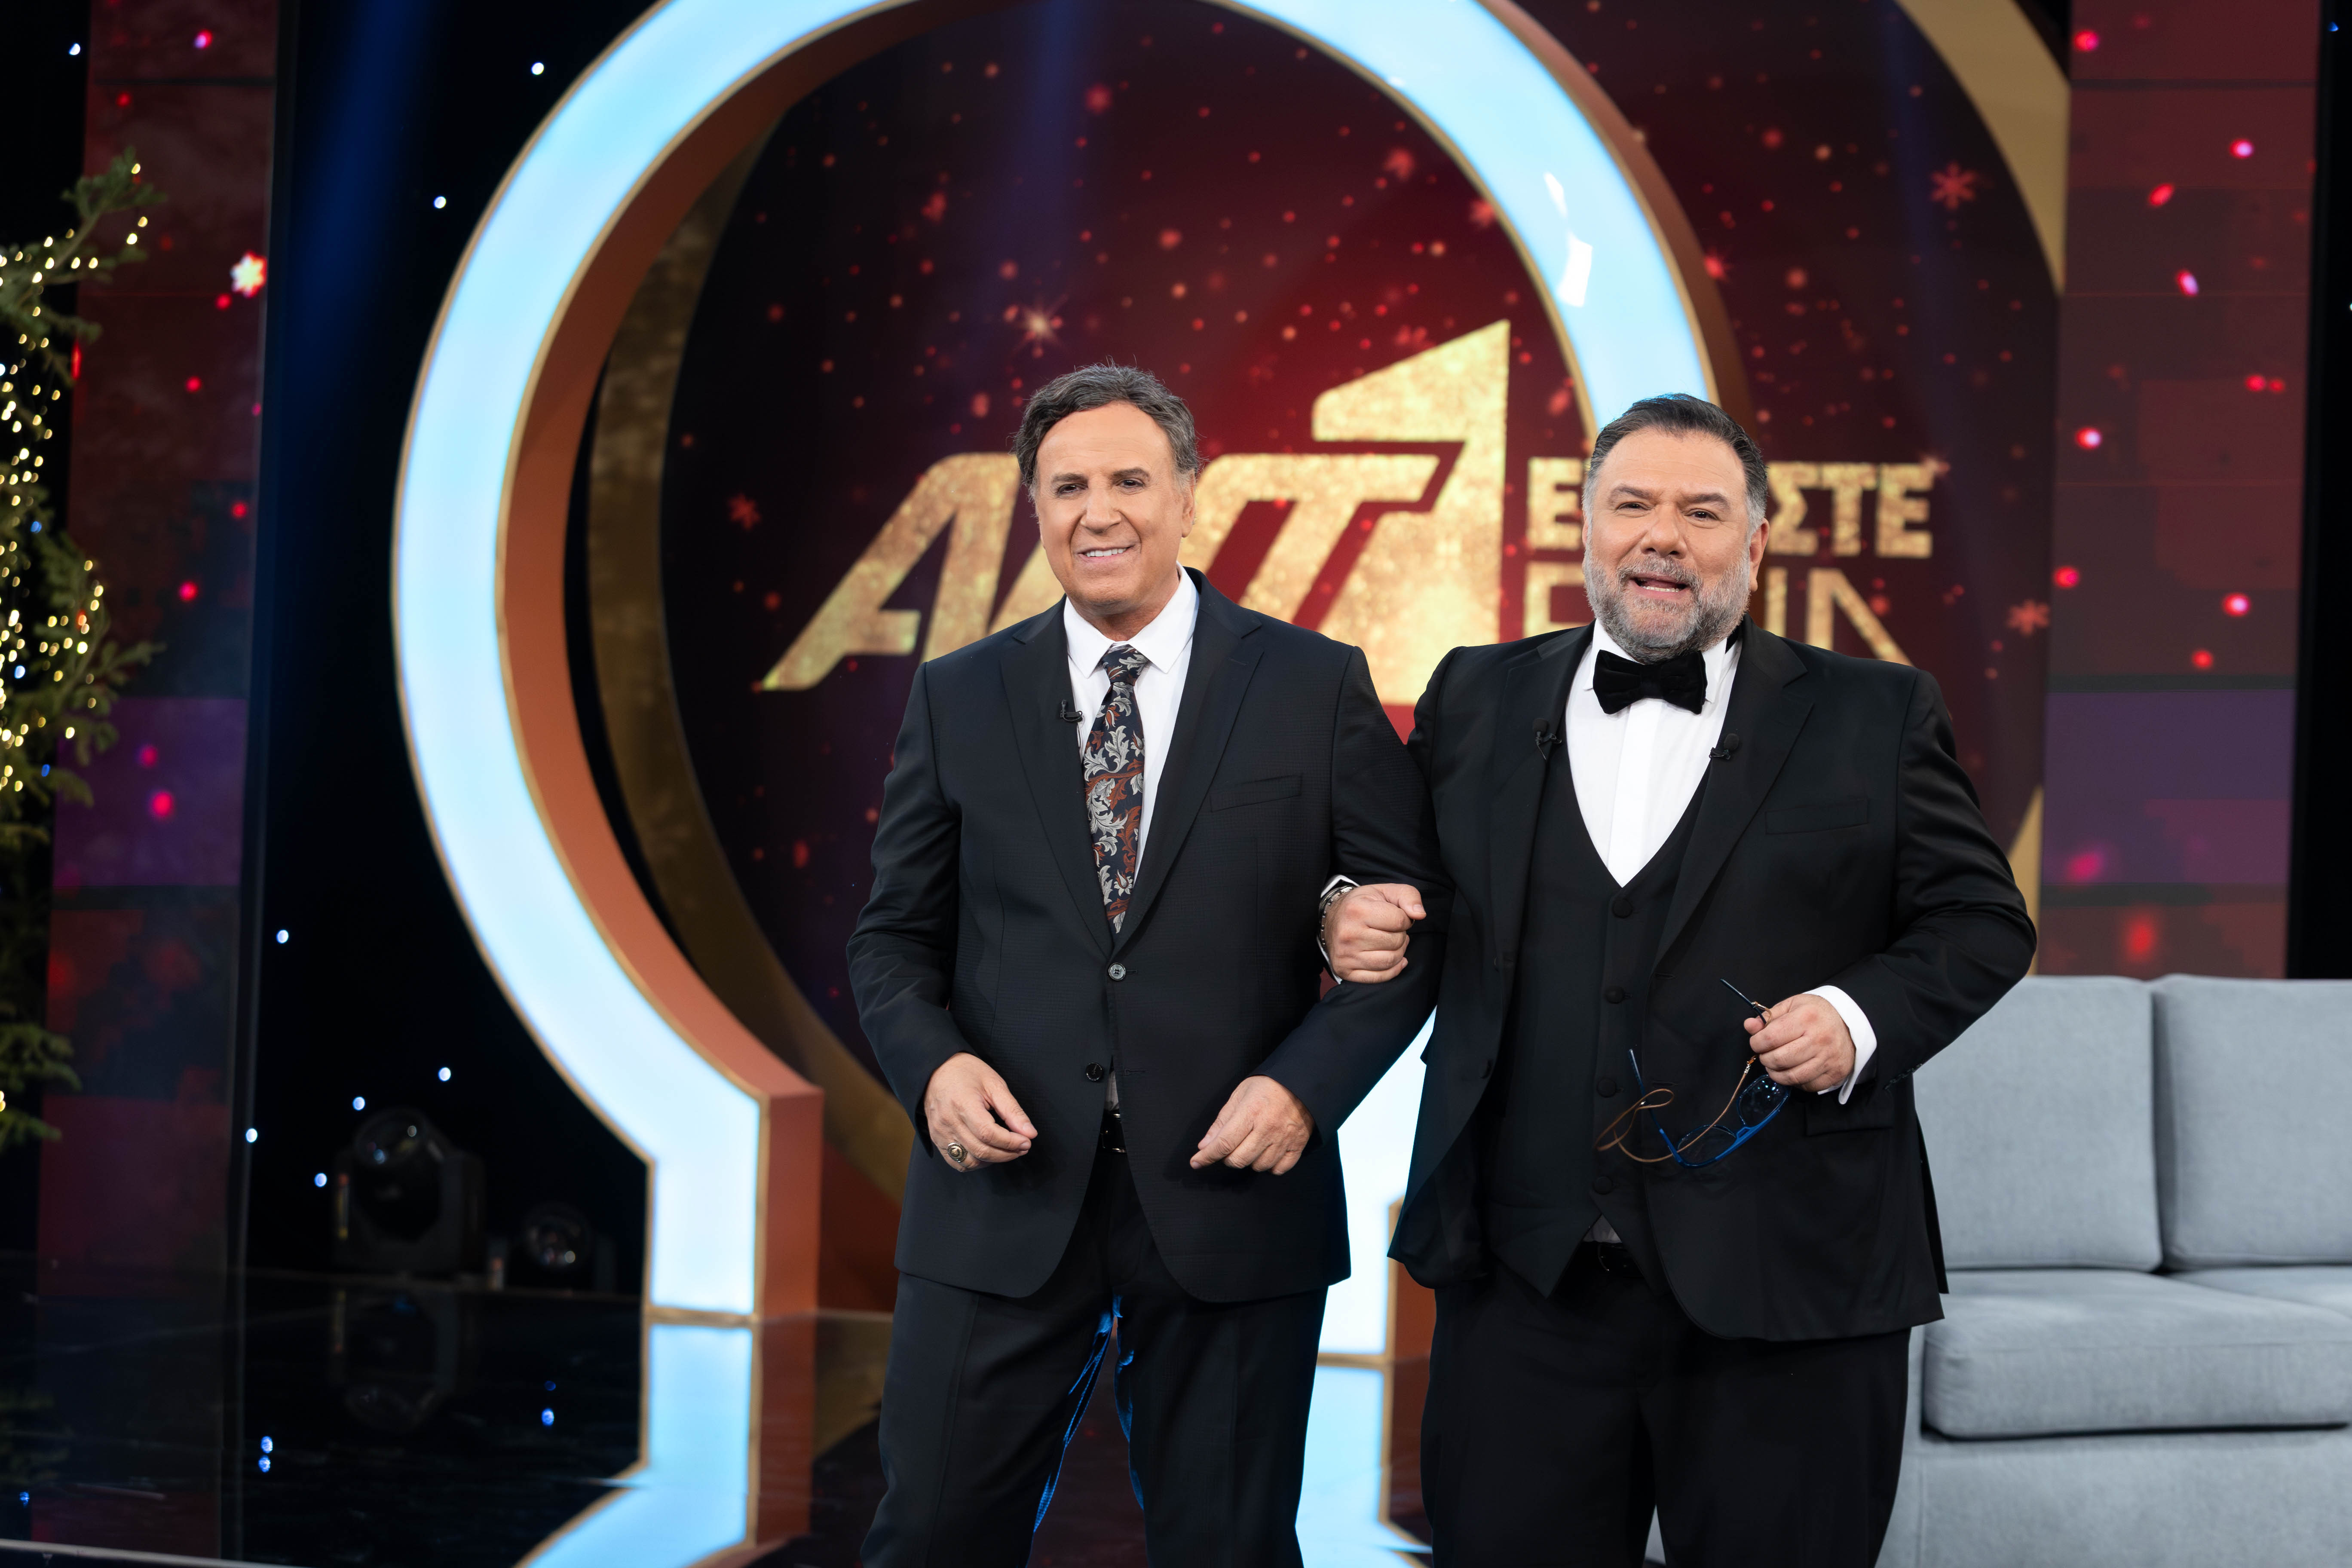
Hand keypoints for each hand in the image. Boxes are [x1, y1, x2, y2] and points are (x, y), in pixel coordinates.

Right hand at [922, 1052, 1037, 1170]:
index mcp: (963, 1104)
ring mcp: (940, 1133)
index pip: (989, 1134)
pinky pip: (956, 1162)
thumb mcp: (994, 1084)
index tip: (1026, 1141)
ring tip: (1006, 1150)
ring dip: (992, 1160)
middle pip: (981, 1151)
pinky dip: (974, 1163)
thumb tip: (1030, 1133)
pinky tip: (986, 1153)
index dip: (1011, 1142)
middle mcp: (948, 1121)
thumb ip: (1012, 1111)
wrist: (936, 1069)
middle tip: (1021, 1147)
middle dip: (1007, 1154)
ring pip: (969, 1161)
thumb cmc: (967, 1072)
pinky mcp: (936, 1139)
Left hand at [1191, 1075, 1314, 1173]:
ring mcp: (1284, 1139)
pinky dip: (1270, 1166)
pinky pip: (1279, 1169)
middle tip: (1230, 1148)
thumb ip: (1221, 1122)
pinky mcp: (1297, 1145)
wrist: (1302, 1082)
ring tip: (1251, 1146)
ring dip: (1249, 1161)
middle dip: (1227, 1158)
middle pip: (1239, 1159)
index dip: (1207, 1156)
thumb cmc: (1268, 1087)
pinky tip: (1267, 1153)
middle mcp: (1267, 1128)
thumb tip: (1205, 1145)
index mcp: (1250, 1113)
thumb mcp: (1239, 1095)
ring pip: (1258, 1166)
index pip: (1224, 1143)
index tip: (1196, 1162)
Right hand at [1325, 883, 1424, 982]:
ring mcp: (1345, 955)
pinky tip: (1392, 959)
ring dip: (1398, 952)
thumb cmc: (1362, 904)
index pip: (1400, 921)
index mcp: (1357, 910)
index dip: (1405, 919)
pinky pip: (1379, 977)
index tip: (1396, 917)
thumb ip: (1408, 896)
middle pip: (1396, 942)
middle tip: (1390, 930)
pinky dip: (1392, 970)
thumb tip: (1420, 915)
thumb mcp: (1385, 891)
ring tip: (1390, 942)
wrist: (1331, 918)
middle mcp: (1348, 934)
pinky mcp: (1345, 971)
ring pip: (1390, 961)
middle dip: (1400, 935)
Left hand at [1743, 994, 1856, 1093]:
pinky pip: (1807, 1085)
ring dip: (1776, 1074)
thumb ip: (1769, 1016)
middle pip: (1779, 1059)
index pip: (1770, 1038)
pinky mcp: (1835, 1073)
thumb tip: (1749, 1026)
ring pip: (1792, 1077)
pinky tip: (1792, 1071)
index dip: (1756, 1043)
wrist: (1850, 1023)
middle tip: (1766, 1055)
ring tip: (1775, 1065)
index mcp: (1806, 1018)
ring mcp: (1828, 1059)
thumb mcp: (1792, 1006)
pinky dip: (1794, 1082)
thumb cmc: (1816, 1013)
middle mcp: (1819, 1039)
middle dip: (1765, 1059)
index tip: (1757, 1043)